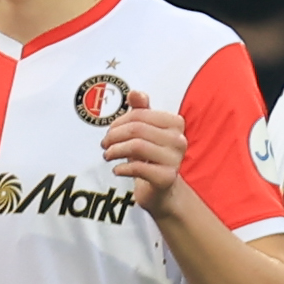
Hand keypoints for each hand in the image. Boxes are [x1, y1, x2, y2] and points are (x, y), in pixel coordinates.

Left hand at [102, 91, 189, 213]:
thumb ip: (140, 110)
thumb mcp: (145, 131)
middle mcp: (179, 140)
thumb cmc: (151, 158)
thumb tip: (135, 93)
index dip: (119, 122)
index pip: (140, 114)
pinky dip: (122, 168)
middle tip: (104, 145)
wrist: (162, 190)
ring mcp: (175, 159)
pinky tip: (117, 170)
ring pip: (136, 146)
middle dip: (114, 136)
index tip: (110, 132)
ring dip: (115, 151)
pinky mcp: (167, 178)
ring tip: (108, 155)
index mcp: (175, 123)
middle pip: (137, 129)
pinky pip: (138, 167)